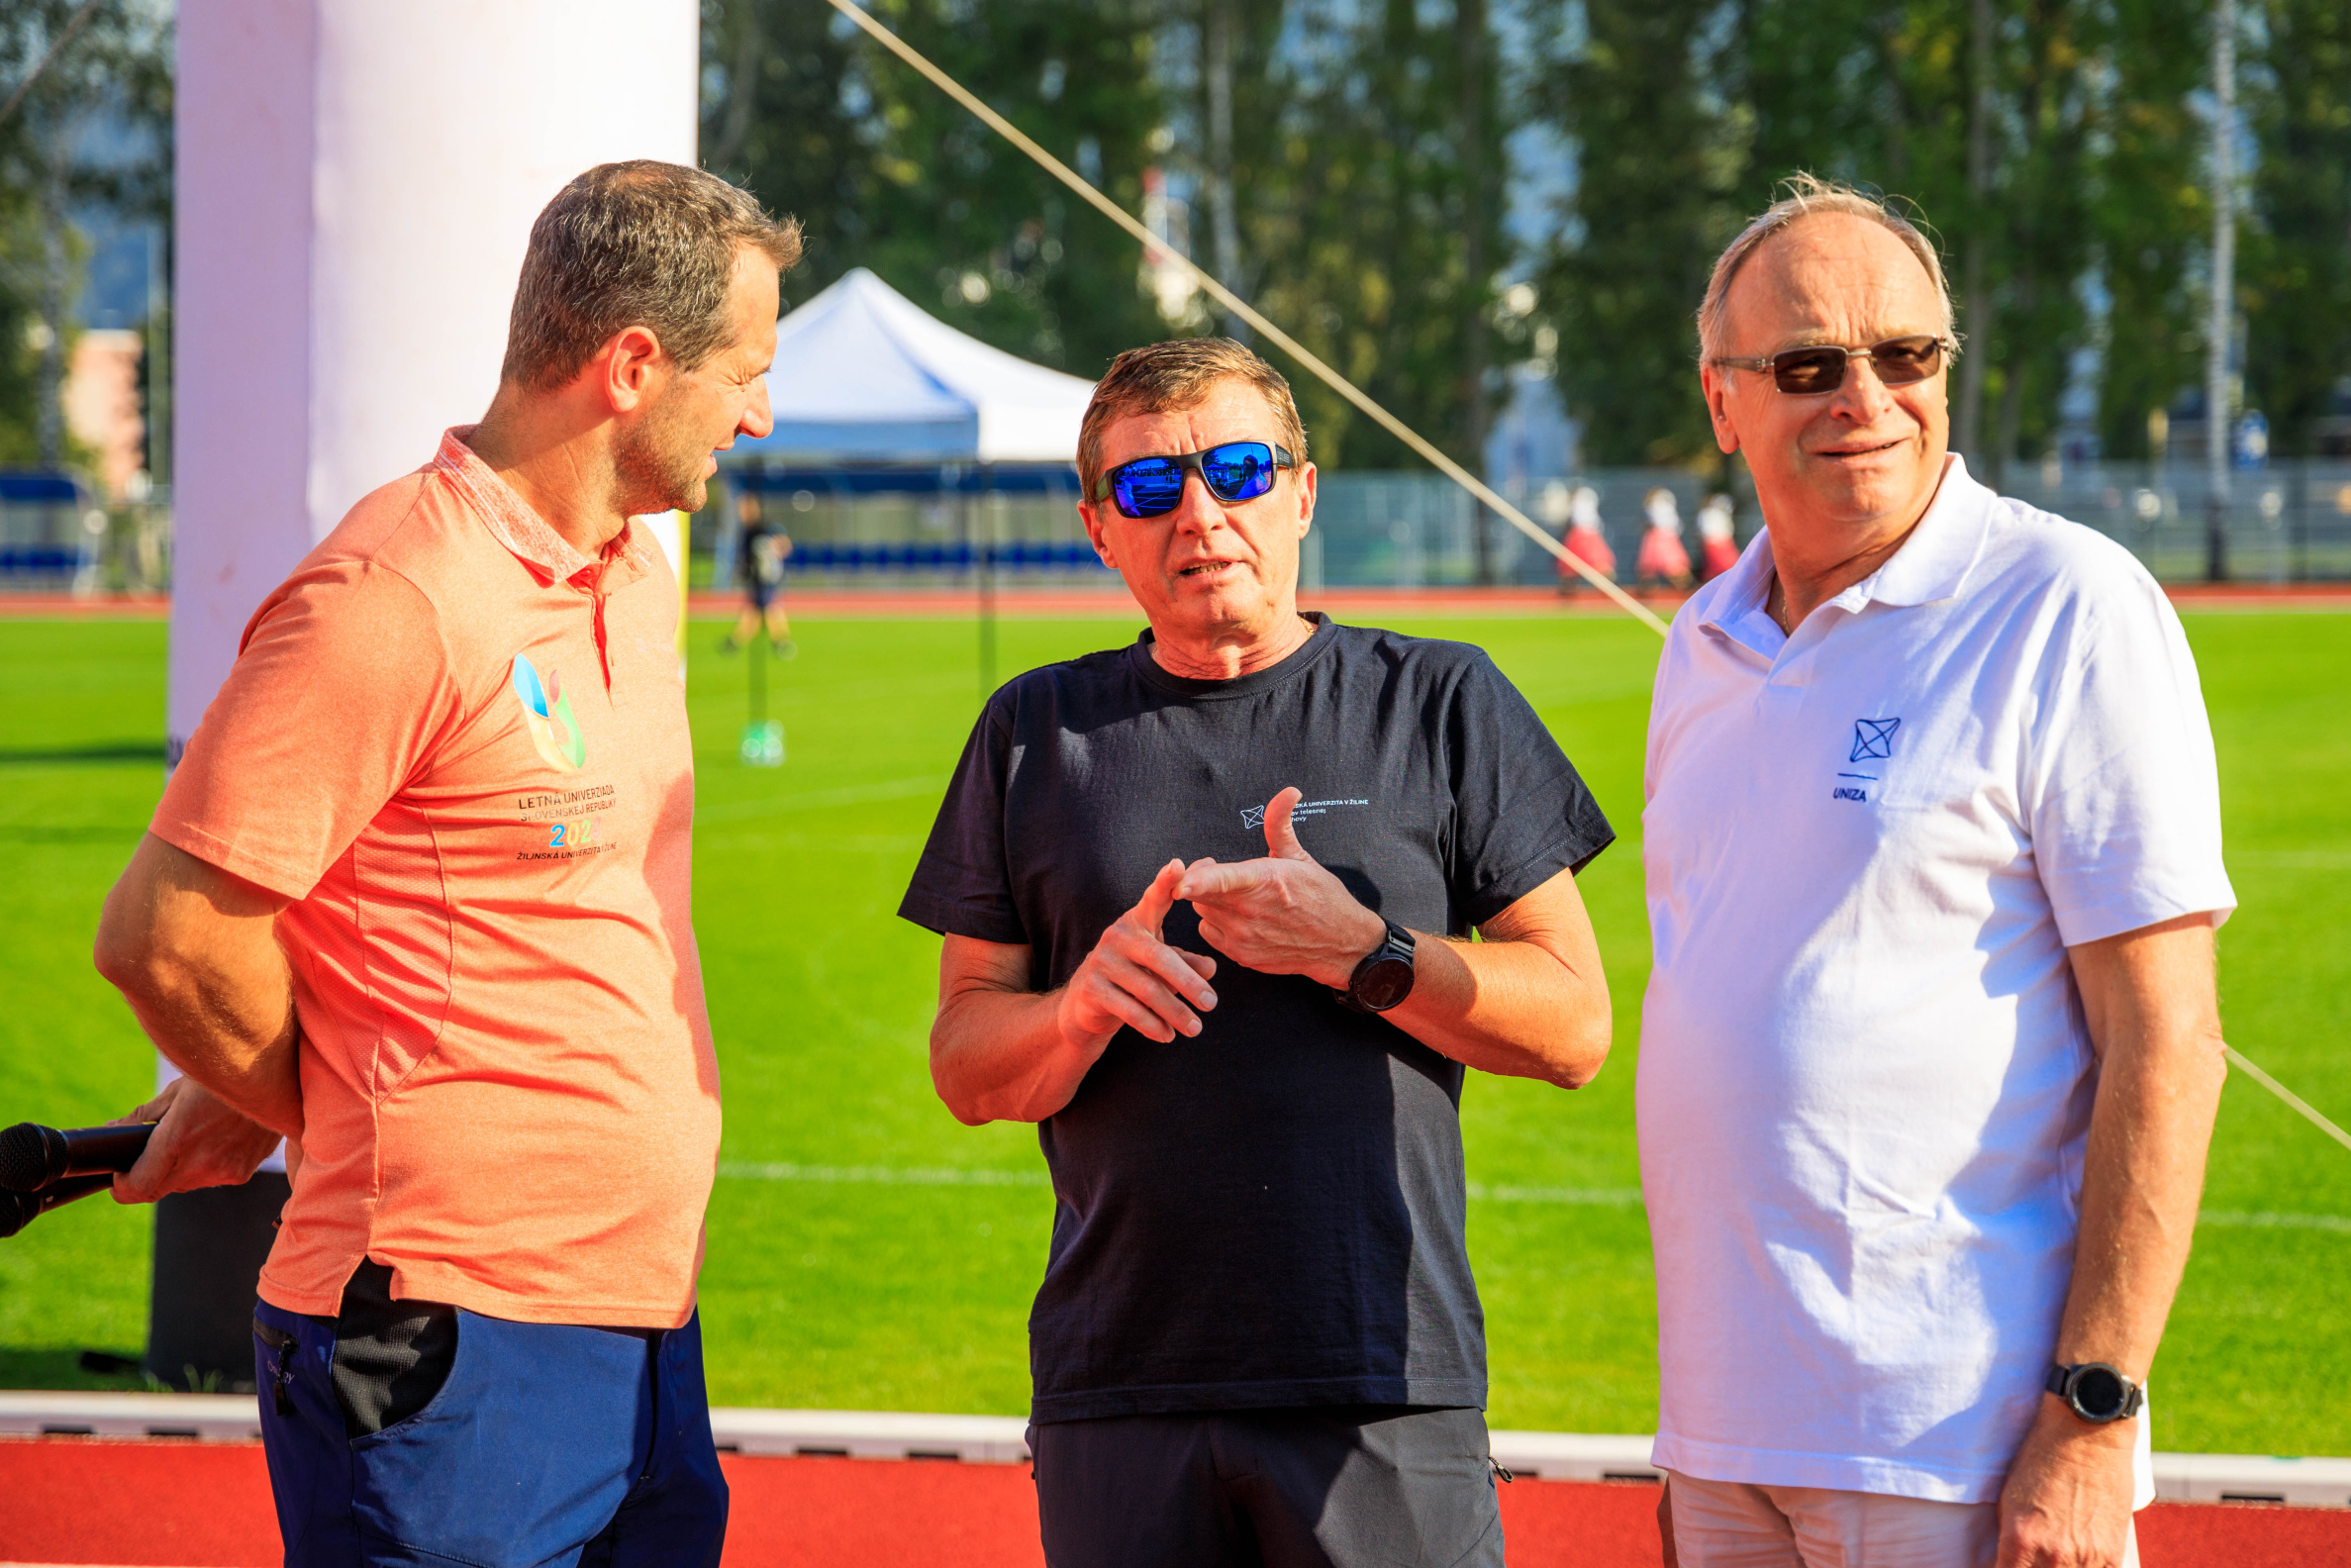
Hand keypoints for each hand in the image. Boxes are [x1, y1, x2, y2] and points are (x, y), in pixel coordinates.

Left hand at [110, 1077, 286, 1203]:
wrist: (280, 1076)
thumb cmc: (225, 1075)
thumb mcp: (178, 1089)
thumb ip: (143, 1117)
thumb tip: (114, 1130)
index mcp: (177, 1141)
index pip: (137, 1187)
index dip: (121, 1186)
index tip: (119, 1175)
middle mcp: (199, 1164)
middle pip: (158, 1190)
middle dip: (147, 1177)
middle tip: (149, 1154)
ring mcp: (224, 1172)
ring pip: (186, 1184)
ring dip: (180, 1170)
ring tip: (193, 1136)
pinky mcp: (243, 1173)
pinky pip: (213, 1178)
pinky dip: (207, 1165)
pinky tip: (218, 1138)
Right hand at [1055, 859, 1218, 1049]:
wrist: (1087, 1005)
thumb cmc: (1133, 975)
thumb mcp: (1161, 966)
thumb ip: (1186, 963)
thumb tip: (1212, 968)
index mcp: (1138, 921)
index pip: (1154, 898)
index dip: (1165, 882)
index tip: (1178, 864)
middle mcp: (1118, 935)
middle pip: (1160, 957)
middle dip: (1189, 983)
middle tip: (1213, 1004)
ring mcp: (1102, 961)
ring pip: (1147, 989)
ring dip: (1175, 1011)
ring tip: (1196, 1028)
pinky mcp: (1092, 988)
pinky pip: (1129, 1010)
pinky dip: (1152, 1025)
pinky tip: (1168, 1036)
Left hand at [1177, 788, 1386, 989]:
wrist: (1341, 943)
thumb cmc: (1322, 897)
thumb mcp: (1301, 856)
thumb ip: (1280, 823)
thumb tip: (1289, 792)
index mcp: (1264, 880)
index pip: (1221, 880)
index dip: (1195, 880)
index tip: (1178, 883)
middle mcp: (1250, 911)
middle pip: (1200, 892)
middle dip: (1201, 878)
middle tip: (1220, 872)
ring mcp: (1244, 937)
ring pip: (1203, 911)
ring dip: (1211, 901)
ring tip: (1235, 897)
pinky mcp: (1241, 955)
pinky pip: (1209, 933)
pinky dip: (1216, 923)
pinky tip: (1237, 918)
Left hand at [1995, 1395, 2137, 1566]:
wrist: (2086, 1435)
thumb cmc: (2040, 1460)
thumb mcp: (2009, 1500)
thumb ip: (2010, 1539)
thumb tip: (2007, 1563)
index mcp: (2019, 1541)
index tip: (2003, 1566)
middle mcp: (2052, 1556)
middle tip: (2030, 1560)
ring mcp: (2085, 1558)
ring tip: (2053, 1558)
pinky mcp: (2112, 1555)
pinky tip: (2077, 1563)